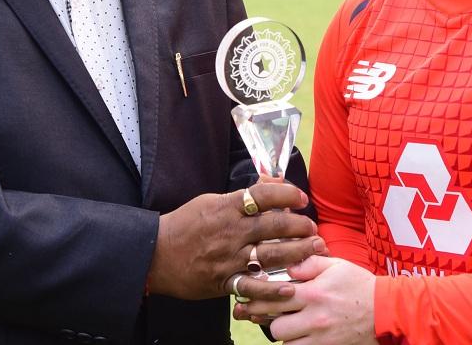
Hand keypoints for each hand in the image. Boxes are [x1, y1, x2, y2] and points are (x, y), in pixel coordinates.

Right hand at [147, 182, 322, 300]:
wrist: (156, 254)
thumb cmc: (185, 224)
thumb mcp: (210, 201)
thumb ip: (241, 196)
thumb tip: (271, 182)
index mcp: (226, 208)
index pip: (262, 195)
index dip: (286, 195)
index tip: (301, 199)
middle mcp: (230, 232)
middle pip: (273, 226)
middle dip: (300, 227)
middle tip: (314, 228)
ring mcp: (228, 258)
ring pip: (270, 255)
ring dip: (298, 252)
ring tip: (315, 249)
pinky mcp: (223, 281)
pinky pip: (252, 287)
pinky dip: (272, 289)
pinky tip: (291, 287)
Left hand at [234, 256, 376, 344]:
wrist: (386, 310)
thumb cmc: (359, 285)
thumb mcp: (336, 265)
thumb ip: (309, 263)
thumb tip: (289, 266)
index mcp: (314, 293)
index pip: (276, 296)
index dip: (259, 296)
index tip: (248, 294)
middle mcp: (314, 317)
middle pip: (275, 325)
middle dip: (265, 318)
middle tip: (256, 312)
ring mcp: (320, 336)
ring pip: (286, 341)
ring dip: (282, 332)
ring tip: (282, 322)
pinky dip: (295, 343)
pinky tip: (296, 334)